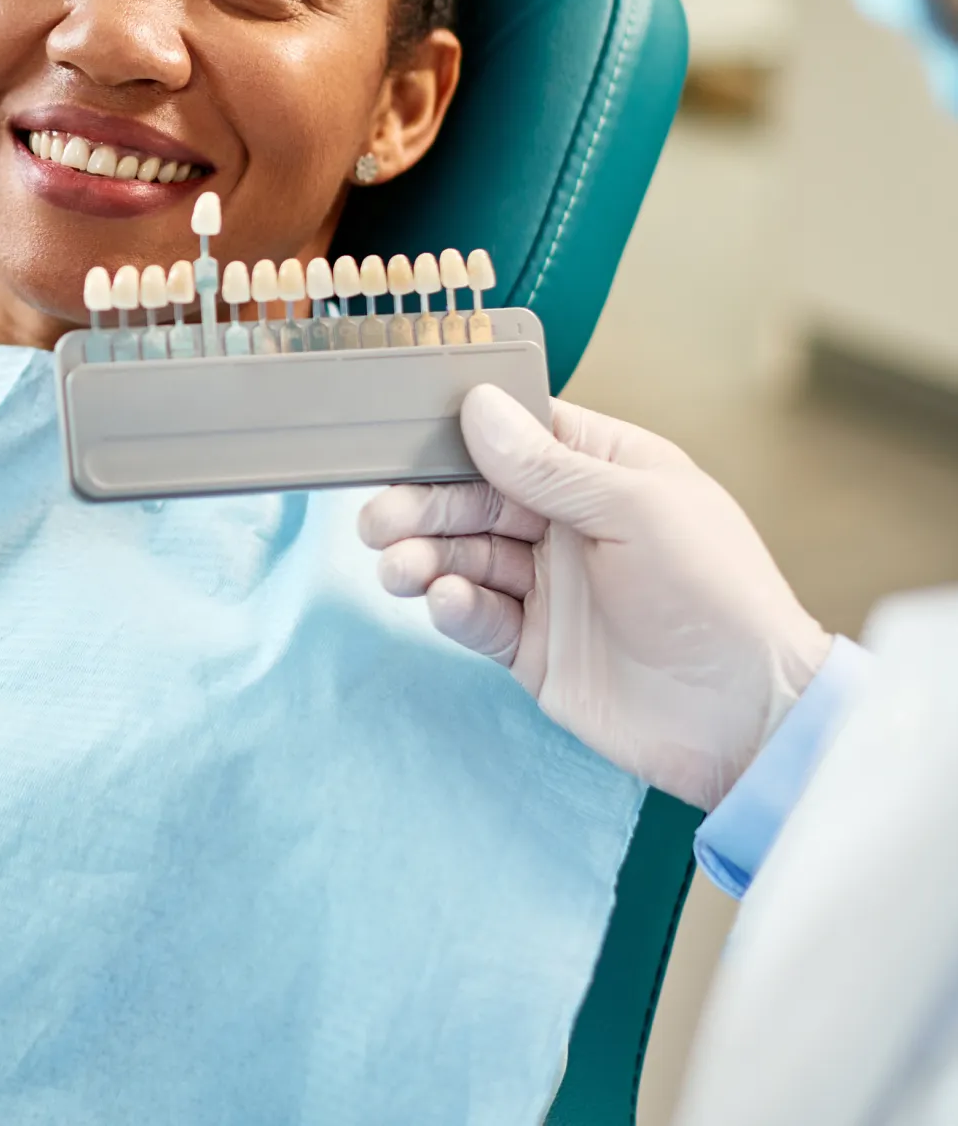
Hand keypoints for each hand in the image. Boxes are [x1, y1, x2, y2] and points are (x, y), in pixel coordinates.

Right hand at [357, 386, 832, 810]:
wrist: (748, 719)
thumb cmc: (716, 593)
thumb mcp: (637, 510)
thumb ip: (549, 466)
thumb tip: (477, 406)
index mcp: (602, 471)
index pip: (516, 435)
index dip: (460, 433)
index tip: (402, 435)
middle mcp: (567, 523)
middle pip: (474, 498)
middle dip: (423, 505)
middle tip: (377, 520)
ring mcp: (548, 587)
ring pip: (464, 556)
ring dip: (425, 557)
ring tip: (399, 569)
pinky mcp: (533, 647)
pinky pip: (477, 616)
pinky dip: (453, 607)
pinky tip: (445, 601)